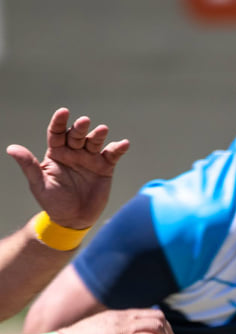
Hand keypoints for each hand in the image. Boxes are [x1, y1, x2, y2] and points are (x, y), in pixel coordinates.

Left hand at [6, 109, 129, 230]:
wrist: (74, 219)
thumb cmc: (53, 202)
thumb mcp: (38, 184)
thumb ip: (28, 165)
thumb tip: (11, 148)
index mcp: (56, 153)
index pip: (56, 133)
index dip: (59, 122)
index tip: (64, 112)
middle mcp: (73, 153)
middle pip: (76, 135)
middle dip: (80, 128)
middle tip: (84, 122)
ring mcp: (90, 159)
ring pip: (94, 142)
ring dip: (98, 135)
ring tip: (102, 130)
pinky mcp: (105, 168)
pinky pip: (112, 156)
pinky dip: (118, 149)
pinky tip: (123, 144)